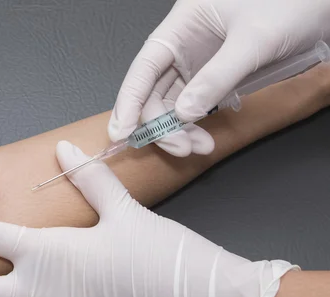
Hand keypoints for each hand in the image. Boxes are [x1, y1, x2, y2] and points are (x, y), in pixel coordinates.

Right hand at [109, 0, 329, 152]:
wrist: (323, 4)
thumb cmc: (291, 3)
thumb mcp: (254, 41)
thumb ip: (217, 77)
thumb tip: (184, 113)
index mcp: (182, 25)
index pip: (144, 66)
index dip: (129, 99)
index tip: (121, 131)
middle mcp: (183, 45)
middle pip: (153, 90)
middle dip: (161, 123)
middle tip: (179, 148)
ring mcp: (197, 62)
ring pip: (171, 103)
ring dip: (178, 130)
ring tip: (198, 147)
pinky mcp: (213, 76)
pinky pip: (193, 106)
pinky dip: (194, 126)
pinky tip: (204, 138)